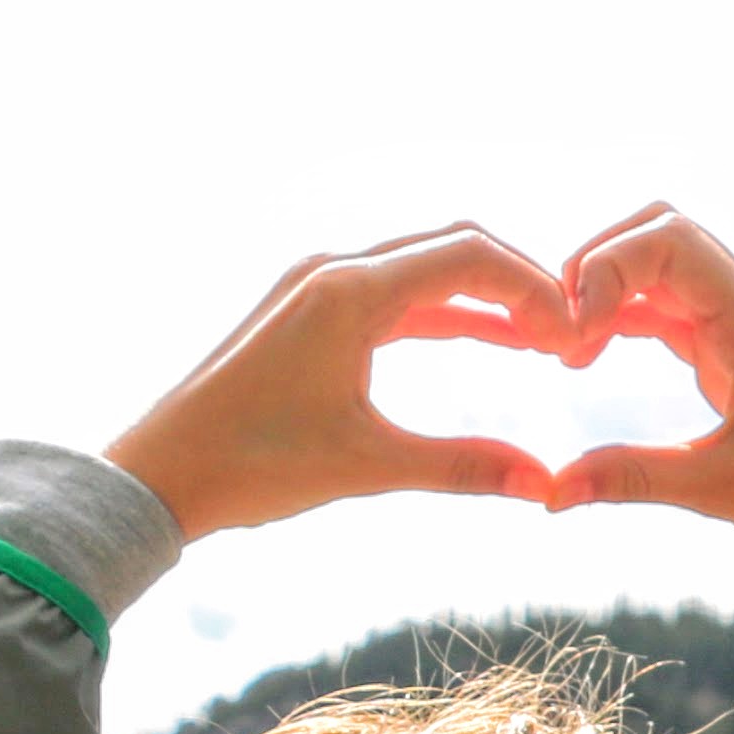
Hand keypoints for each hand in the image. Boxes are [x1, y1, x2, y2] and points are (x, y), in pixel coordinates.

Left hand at [105, 227, 574, 543]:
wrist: (159, 473)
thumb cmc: (252, 465)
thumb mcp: (368, 465)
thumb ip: (463, 466)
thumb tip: (543, 484)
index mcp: (350, 291)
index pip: (470, 256)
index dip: (535, 290)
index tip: (574, 334)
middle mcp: (333, 272)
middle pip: (452, 248)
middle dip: (518, 286)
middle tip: (569, 334)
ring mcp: (316, 288)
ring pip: (422, 272)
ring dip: (483, 300)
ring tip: (541, 341)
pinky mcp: (305, 312)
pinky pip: (392, 297)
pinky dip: (442, 315)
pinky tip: (484, 342)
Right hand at [546, 204, 733, 733]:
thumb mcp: (723, 493)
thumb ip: (634, 479)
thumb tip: (550, 491)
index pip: (670, 239)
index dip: (604, 269)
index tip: (572, 341)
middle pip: (659, 233)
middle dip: (596, 268)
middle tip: (560, 338)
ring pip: (662, 267)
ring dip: (608, 292)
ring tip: (568, 351)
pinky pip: (671, 308)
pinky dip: (624, 319)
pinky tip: (590, 357)